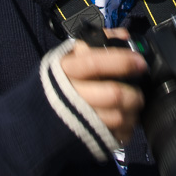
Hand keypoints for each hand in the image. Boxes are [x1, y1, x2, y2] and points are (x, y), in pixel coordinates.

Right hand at [59, 28, 147, 144]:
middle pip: (113, 95)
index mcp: (66, 70)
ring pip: (117, 118)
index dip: (122, 62)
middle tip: (139, 93)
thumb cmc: (61, 81)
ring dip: (132, 113)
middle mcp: (71, 95)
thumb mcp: (70, 57)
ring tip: (132, 108)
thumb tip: (123, 37)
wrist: (35, 117)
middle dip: (133, 94)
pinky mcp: (86, 138)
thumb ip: (97, 43)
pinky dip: (126, 130)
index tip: (140, 63)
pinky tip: (123, 122)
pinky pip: (116, 136)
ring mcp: (78, 119)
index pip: (95, 63)